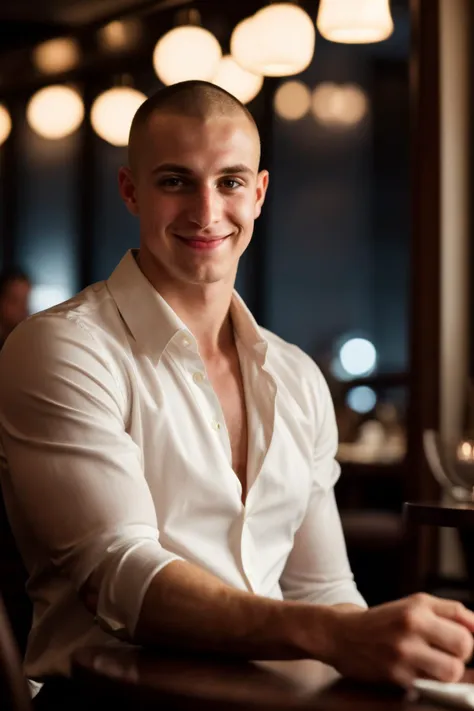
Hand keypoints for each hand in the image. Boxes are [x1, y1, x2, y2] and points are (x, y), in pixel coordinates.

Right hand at [328, 593, 473, 686]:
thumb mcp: (414, 604)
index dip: (469, 636)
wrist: (342, 635)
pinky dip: (430, 680)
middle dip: (462, 654)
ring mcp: (404, 653)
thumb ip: (449, 611)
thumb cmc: (384, 620)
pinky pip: (432, 685)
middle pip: (464, 647)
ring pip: (452, 671)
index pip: (465, 625)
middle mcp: (410, 627)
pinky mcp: (397, 676)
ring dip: (449, 671)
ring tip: (435, 664)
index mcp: (417, 608)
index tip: (460, 641)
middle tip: (447, 652)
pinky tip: (418, 670)